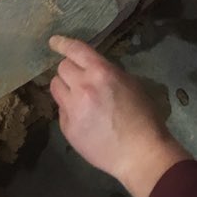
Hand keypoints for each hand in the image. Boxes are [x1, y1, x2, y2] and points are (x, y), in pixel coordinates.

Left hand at [49, 36, 186, 196]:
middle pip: (62, 68)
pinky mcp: (67, 128)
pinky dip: (69, 110)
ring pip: (56, 87)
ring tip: (78, 98)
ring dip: (65, 88)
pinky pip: (61, 110)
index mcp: (101, 72)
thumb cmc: (143, 117)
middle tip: (80, 80)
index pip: (75, 50)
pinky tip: (84, 120)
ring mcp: (72, 108)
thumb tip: (92, 69)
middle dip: (70, 71)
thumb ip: (107, 72)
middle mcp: (82, 86)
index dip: (62, 43)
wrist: (140, 155)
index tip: (54, 42)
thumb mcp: (130, 83)